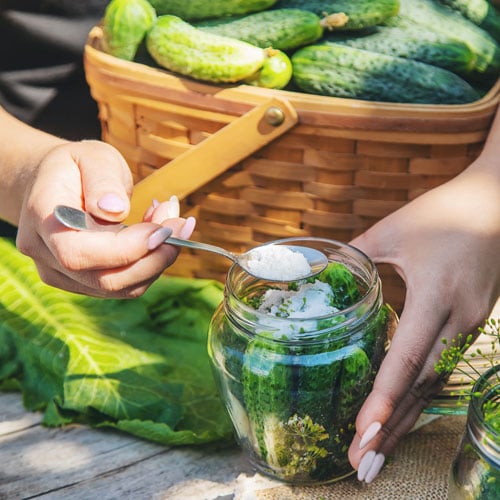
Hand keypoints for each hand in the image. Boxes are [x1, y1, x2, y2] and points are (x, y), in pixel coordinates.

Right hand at [16, 140, 194, 297]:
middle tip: (180, 225)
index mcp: (43, 218)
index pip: (78, 252)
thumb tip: (116, 210)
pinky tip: (156, 234)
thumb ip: (103, 181)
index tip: (163, 229)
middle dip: (154, 258)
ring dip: (157, 260)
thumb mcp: (92, 156)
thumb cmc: (75, 166)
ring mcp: (62, 273)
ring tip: (169, 221)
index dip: (126, 249)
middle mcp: (46, 254)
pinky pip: (125, 284)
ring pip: (121, 287)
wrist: (51, 183)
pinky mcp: (84, 282)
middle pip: (105, 280)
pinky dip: (150, 263)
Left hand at [347, 153, 499, 481]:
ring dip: (407, 420)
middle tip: (362, 465)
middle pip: (423, 384)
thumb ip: (354, 255)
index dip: (385, 397)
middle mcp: (458, 319)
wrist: (495, 202)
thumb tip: (319, 274)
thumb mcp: (393, 229)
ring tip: (377, 454)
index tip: (364, 432)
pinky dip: (419, 396)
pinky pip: (443, 368)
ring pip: (435, 383)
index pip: (408, 356)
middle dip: (393, 428)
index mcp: (437, 294)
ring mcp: (471, 325)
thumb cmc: (443, 212)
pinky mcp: (472, 324)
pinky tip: (401, 415)